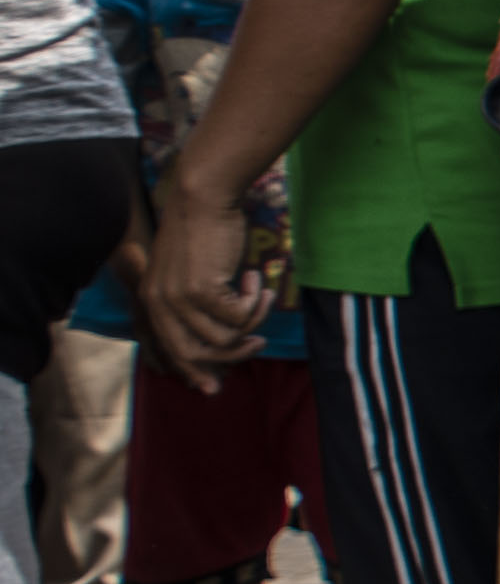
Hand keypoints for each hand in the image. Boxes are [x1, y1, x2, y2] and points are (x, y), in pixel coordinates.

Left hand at [138, 174, 271, 388]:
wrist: (202, 196)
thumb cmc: (202, 227)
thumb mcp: (190, 268)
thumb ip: (195, 298)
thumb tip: (225, 331)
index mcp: (152, 298)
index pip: (170, 348)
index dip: (195, 371)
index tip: (216, 388)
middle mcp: (160, 303)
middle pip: (194, 354)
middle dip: (231, 356)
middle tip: (259, 344)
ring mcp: (178, 298)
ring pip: (224, 338)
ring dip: (252, 321)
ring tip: (262, 297)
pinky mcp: (201, 290)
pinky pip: (239, 318)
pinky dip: (256, 302)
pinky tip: (257, 278)